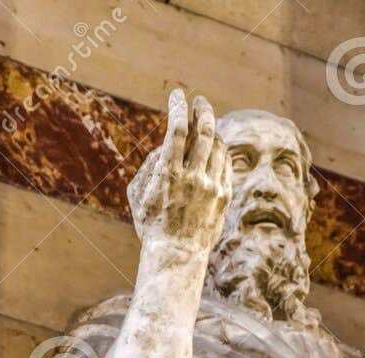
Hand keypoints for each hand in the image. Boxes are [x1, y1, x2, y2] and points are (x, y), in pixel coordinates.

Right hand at [127, 90, 231, 257]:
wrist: (176, 255)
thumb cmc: (152, 224)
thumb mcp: (138, 194)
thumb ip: (149, 165)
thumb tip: (164, 145)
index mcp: (168, 173)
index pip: (176, 129)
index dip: (177, 106)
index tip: (177, 95)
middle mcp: (193, 177)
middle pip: (204, 131)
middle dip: (203, 110)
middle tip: (200, 102)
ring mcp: (211, 187)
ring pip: (218, 146)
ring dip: (213, 131)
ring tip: (207, 127)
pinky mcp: (224, 197)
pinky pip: (226, 165)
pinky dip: (221, 153)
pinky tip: (216, 149)